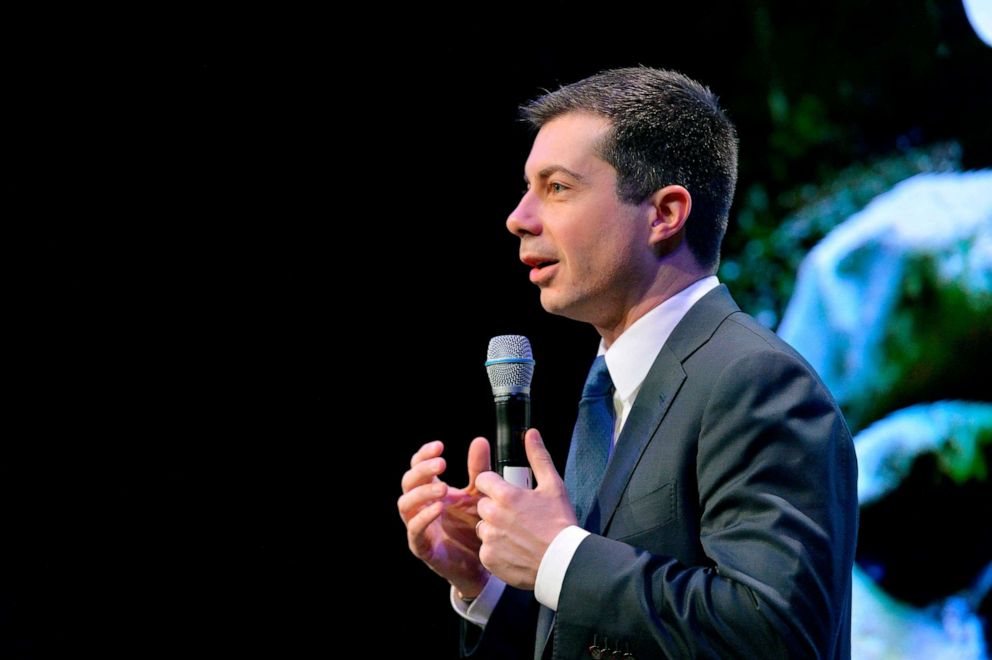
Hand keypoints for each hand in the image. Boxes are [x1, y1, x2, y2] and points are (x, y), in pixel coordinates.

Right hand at [398, 437, 491, 597]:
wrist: (481, 562)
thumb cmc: (475, 526)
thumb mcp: (479, 494)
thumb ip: (478, 469)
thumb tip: (480, 440)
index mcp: (431, 490)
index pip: (418, 466)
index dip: (424, 455)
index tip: (440, 446)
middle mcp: (421, 506)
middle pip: (408, 482)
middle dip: (422, 470)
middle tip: (441, 463)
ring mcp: (419, 526)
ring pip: (405, 504)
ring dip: (421, 493)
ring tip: (443, 488)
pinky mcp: (422, 546)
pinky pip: (414, 530)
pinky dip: (424, 518)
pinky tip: (439, 509)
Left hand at [475, 428, 576, 589]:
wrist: (563, 562)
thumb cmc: (560, 523)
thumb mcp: (553, 486)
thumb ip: (538, 457)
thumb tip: (531, 434)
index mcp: (505, 495)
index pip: (483, 480)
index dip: (494, 485)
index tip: (506, 492)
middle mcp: (492, 515)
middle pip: (483, 504)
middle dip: (495, 507)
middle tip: (517, 516)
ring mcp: (489, 538)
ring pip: (483, 527)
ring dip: (495, 529)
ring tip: (517, 534)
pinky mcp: (489, 558)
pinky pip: (486, 549)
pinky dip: (497, 550)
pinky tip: (515, 550)